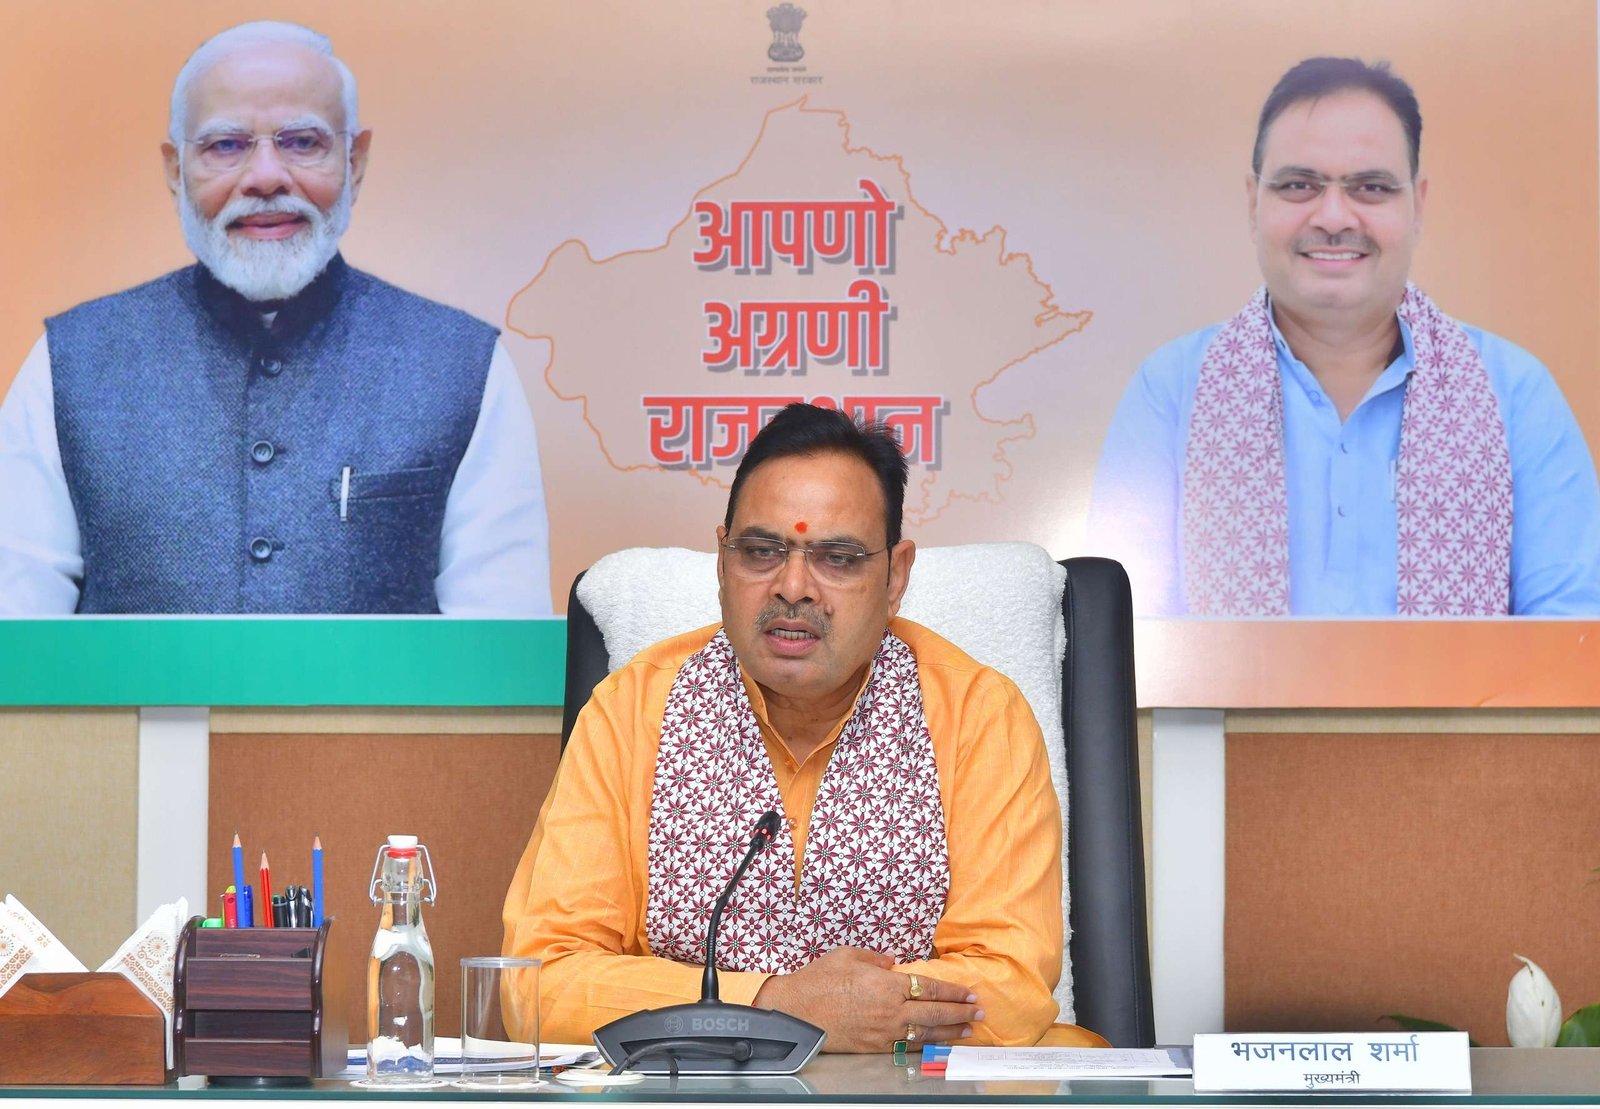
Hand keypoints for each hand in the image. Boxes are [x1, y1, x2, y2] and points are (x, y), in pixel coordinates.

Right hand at [752, 946, 983, 1052]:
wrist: (796, 1011)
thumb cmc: (819, 979)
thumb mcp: (848, 955)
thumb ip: (875, 958)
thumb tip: (892, 963)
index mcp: (887, 984)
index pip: (929, 989)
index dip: (953, 992)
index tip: (969, 993)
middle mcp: (891, 1010)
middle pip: (934, 1013)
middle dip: (960, 1013)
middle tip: (979, 1013)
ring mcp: (884, 1032)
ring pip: (925, 1034)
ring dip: (950, 1032)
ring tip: (968, 1031)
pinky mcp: (874, 1047)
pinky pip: (907, 1047)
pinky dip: (926, 1046)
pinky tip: (938, 1045)